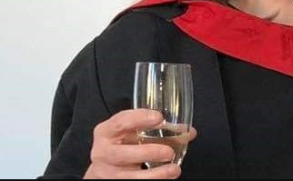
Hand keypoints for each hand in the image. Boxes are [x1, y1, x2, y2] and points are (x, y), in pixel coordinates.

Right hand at [83, 109, 197, 178]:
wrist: (105, 167)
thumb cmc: (121, 144)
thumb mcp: (132, 132)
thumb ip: (155, 128)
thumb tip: (188, 132)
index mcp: (106, 132)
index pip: (120, 122)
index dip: (139, 118)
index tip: (158, 117)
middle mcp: (103, 152)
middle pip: (122, 154)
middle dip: (148, 152)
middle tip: (169, 152)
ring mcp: (109, 172)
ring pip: (130, 176)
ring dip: (155, 174)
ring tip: (174, 169)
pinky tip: (166, 177)